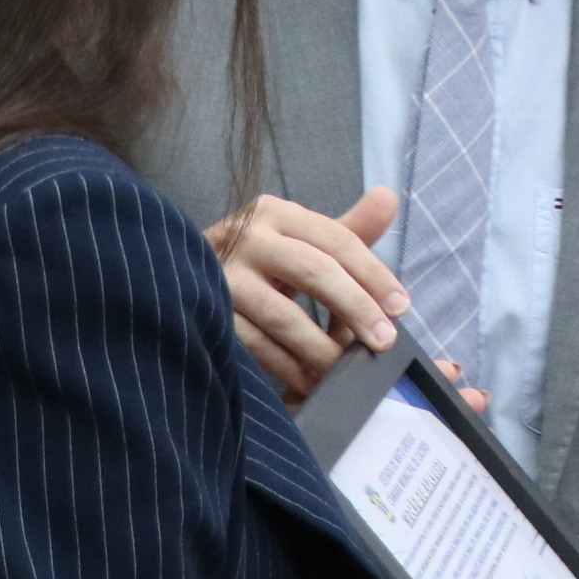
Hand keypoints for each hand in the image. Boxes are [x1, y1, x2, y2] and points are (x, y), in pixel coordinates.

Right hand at [214, 189, 410, 408]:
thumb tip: (389, 197)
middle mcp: (249, 237)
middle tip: (383, 341)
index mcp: (278, 214)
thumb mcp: (300, 240)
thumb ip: (347, 229)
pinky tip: (310, 381)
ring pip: (282, 314)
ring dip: (320, 347)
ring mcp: (224, 276)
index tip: (401, 307)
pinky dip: (286, 366)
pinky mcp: (208, 312)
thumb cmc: (260, 261)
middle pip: (314, 271)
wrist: (177, 275)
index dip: (373, 274)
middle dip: (354, 308)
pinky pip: (254, 343)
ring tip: (347, 369)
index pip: (337, 240)